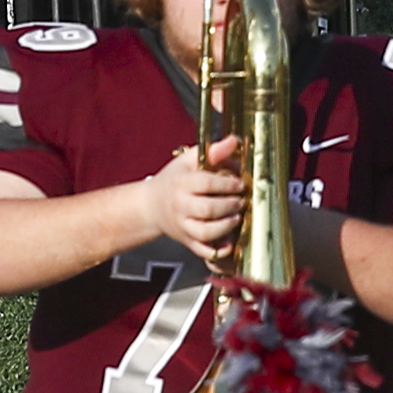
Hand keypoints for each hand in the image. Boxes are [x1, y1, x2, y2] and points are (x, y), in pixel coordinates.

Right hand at [147, 132, 247, 265]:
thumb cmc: (173, 181)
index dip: (226, 184)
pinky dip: (218, 251)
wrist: (150, 206)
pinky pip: (203, 250)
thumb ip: (212, 151)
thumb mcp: (187, 162)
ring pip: (205, 232)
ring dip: (226, 226)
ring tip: (237, 217)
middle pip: (208, 209)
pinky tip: (230, 244)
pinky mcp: (187, 240)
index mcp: (181, 184)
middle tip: (242, 201)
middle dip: (230, 205)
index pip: (206, 183)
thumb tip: (234, 141)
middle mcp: (180, 206)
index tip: (240, 183)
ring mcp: (183, 226)